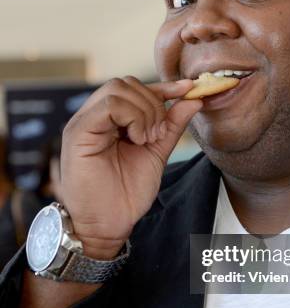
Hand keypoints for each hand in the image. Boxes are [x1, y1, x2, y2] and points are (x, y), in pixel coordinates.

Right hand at [60, 76, 201, 258]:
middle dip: (152, 103)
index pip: (134, 88)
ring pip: (117, 89)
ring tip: (147, 139)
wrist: (108, 224)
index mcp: (109, 120)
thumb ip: (171, 125)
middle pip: (125, 83)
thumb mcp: (156, 152)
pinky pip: (108, 106)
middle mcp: (93, 116)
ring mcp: (84, 123)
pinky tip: (138, 140)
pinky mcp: (78, 133)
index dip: (163, 86)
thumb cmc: (127, 193)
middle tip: (159, 134)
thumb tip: (193, 99)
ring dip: (143, 112)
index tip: (188, 89)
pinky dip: (131, 117)